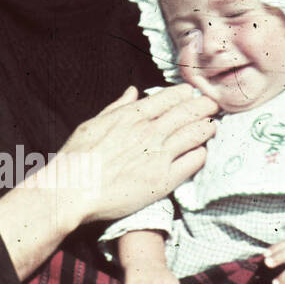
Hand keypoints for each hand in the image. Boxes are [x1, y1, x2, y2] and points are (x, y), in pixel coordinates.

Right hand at [54, 85, 216, 227]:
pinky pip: (193, 161)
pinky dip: (201, 153)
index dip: (186, 94)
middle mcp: (148, 132)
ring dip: (207, 127)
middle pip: (188, 112)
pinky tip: (201, 152)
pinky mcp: (163, 180)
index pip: (169, 97)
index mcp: (131, 116)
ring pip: (196, 133)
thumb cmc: (76, 159)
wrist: (71, 191)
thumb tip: (133, 91)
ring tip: (212, 126)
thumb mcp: (92, 124)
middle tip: (212, 106)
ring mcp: (158, 155)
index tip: (193, 94)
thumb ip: (116, 107)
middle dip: (204, 106)